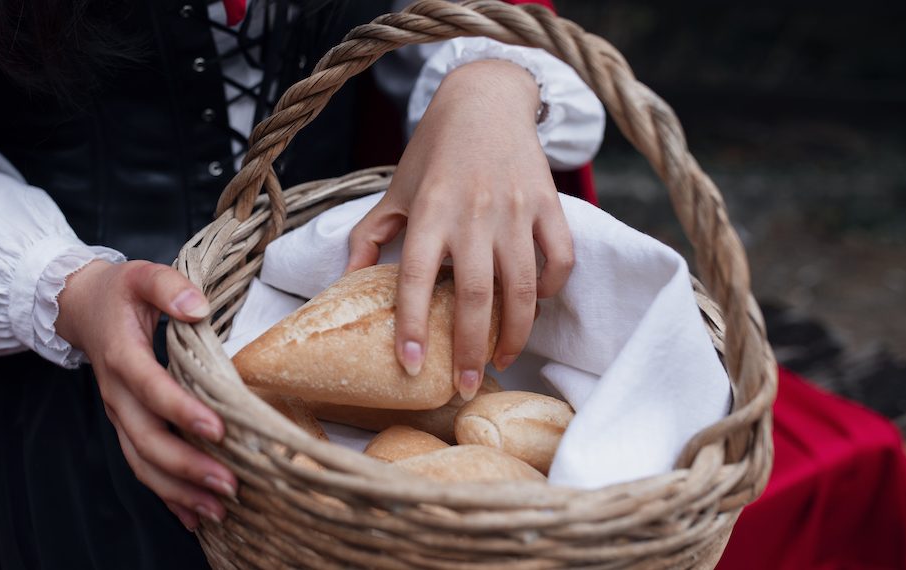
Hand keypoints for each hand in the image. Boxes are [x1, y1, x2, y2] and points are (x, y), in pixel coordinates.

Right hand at [56, 260, 235, 530]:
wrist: (80, 308)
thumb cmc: (119, 292)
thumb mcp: (142, 274)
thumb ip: (169, 286)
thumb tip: (198, 307)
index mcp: (122, 356)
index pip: (151, 388)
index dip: (181, 411)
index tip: (217, 429)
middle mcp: (117, 394)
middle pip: (146, 439)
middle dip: (187, 466)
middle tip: (229, 483)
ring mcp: (119, 414)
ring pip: (142, 462)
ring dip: (179, 490)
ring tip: (218, 509)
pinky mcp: (126, 425)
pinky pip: (142, 466)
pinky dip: (167, 494)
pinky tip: (194, 515)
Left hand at [346, 59, 573, 399]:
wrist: (485, 98)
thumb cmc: (433, 151)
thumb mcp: (396, 190)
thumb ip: (370, 235)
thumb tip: (346, 281)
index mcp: (429, 211)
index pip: (415, 277)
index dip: (410, 325)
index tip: (408, 365)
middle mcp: (473, 213)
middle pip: (475, 295)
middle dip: (469, 348)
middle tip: (464, 386)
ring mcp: (516, 210)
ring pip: (522, 287)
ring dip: (514, 333)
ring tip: (501, 361)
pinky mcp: (549, 204)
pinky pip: (559, 258)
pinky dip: (551, 289)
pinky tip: (534, 307)